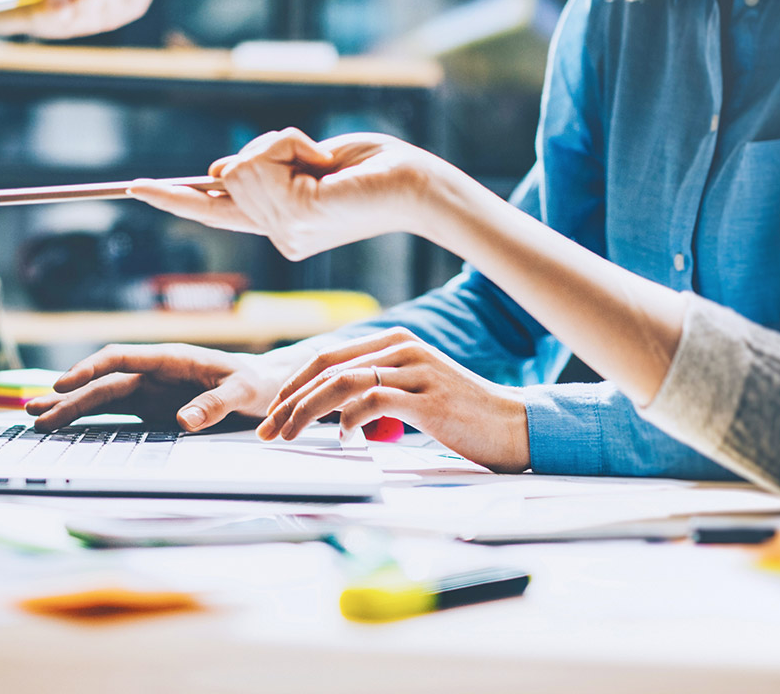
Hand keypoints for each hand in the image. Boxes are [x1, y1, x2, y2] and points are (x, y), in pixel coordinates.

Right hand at [24, 344, 301, 431]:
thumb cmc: (255, 383)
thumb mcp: (242, 392)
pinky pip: (114, 412)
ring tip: (36, 417)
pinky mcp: (150, 408)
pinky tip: (63, 424)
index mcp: (171, 358)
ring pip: (101, 396)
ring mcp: (149, 390)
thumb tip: (182, 421)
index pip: (121, 357)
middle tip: (35, 412)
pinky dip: (88, 418)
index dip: (90, 368)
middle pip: (102, 381)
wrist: (265, 387)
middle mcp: (153, 372)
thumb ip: (215, 404)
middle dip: (68, 395)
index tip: (64, 383)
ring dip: (70, 406)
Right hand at [130, 128, 465, 259]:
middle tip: (318, 158)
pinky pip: (258, 162)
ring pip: (239, 167)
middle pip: (228, 175)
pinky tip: (320, 162)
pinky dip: (287, 145)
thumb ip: (264, 167)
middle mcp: (278, 236)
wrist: (416, 185)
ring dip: (281, 144)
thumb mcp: (309, 160)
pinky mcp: (293, 216)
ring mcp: (283, 232)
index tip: (134, 187)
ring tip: (323, 162)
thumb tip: (219, 171)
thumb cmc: (374, 168)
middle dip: (267, 148)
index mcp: (281, 225)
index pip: (214, 212)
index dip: (174, 197)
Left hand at [258, 328, 530, 472]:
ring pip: (342, 383)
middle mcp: (403, 348)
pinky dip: (348, 420)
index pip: (328, 356)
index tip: (272, 411)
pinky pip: (372, 402)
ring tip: (287, 435)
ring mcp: (415, 370)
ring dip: (305, 411)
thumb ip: (376, 392)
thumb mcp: (413, 393)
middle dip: (289, 398)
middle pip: (327, 367)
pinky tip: (343, 438)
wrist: (513, 426)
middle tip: (267, 428)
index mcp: (396, 342)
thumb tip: (334, 414)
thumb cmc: (461, 416)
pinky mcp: (427, 398)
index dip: (294, 383)